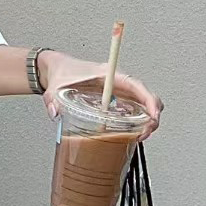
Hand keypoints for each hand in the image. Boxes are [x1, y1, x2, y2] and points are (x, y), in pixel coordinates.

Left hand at [39, 51, 162, 140]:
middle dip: (151, 115)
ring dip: (146, 121)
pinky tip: (132, 134)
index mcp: (108, 74)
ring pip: (142, 105)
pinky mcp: (112, 101)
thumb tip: (55, 112)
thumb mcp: (55, 86)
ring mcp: (116, 92)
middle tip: (145, 133)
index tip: (153, 115)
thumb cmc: (62, 72)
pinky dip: (136, 122)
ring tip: (140, 137)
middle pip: (145, 97)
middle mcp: (116, 83)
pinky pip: (131, 110)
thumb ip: (53, 99)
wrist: (56, 68)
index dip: (148, 100)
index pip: (135, 85)